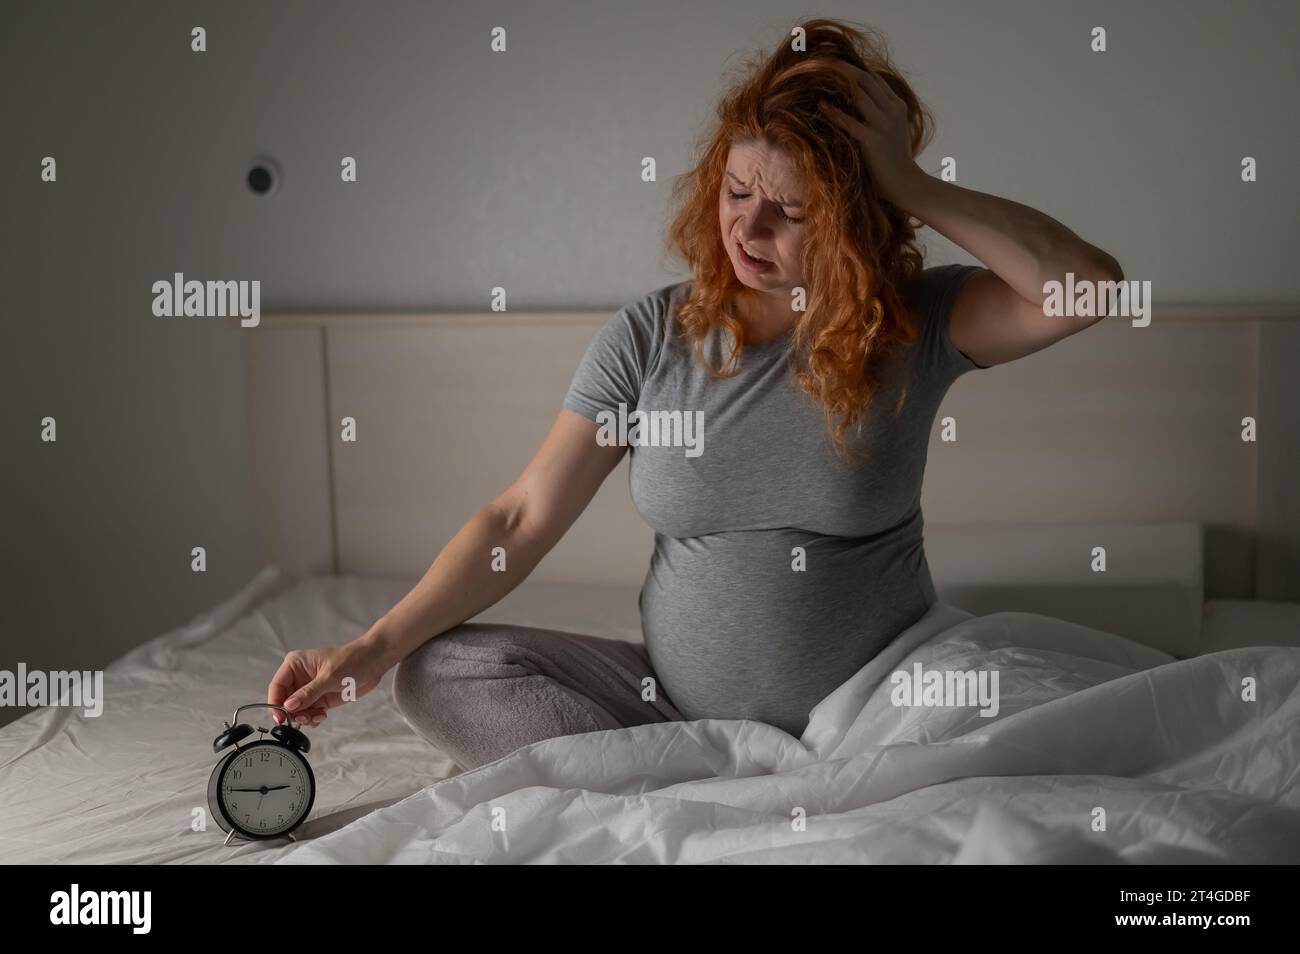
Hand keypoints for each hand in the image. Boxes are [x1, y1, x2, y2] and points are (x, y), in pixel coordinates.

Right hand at [266, 636, 388, 726]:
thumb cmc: (352, 660)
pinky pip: (308, 713)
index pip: (277, 686)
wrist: (373, 662)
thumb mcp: (329, 677)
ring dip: (304, 717)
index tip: (280, 718)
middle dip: (293, 713)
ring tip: (318, 716)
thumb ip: (308, 693)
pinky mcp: (320, 698)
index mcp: (296, 664)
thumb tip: (288, 706)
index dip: (275, 703)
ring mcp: (309, 689)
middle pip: (284, 701)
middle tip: (305, 718)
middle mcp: (299, 677)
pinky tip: (322, 716)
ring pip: (296, 710)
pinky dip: (313, 718)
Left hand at [817, 61, 922, 205]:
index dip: (854, 69)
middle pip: (866, 80)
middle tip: (823, 63)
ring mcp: (883, 124)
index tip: (834, 64)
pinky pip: (850, 122)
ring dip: (838, 83)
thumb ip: (881, 115)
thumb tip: (859, 105)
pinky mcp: (873, 140)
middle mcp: (892, 110)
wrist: (906, 183)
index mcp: (897, 105)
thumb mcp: (893, 130)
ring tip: (818, 77)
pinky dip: (834, 112)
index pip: (874, 79)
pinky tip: (821, 105)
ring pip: (859, 94)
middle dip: (844, 69)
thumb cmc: (894, 160)